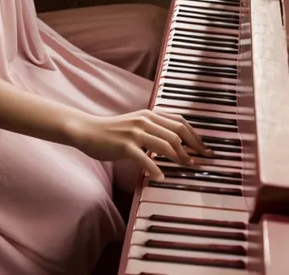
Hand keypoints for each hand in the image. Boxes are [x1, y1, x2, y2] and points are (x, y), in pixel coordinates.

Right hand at [70, 107, 211, 180]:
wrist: (87, 130)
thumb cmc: (112, 131)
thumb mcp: (136, 124)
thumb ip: (153, 129)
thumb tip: (176, 143)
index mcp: (149, 114)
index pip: (180, 122)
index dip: (195, 135)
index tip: (204, 148)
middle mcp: (144, 120)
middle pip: (177, 133)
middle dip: (193, 148)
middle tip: (201, 161)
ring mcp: (135, 132)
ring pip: (166, 144)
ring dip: (180, 158)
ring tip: (187, 168)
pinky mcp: (125, 145)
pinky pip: (146, 159)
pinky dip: (156, 169)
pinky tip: (160, 177)